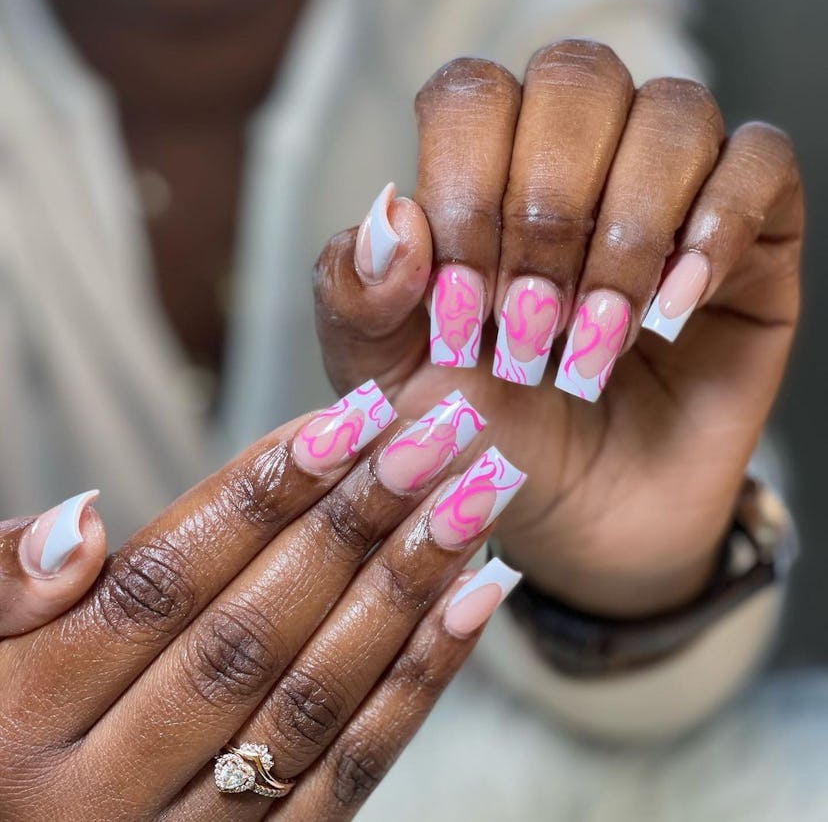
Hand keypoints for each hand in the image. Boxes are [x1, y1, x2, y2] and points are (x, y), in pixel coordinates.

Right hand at [0, 384, 522, 820]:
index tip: (349, 418)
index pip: (165, 581)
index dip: (263, 493)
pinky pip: (353, 773)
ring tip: (473, 497)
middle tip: (436, 435)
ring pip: (317, 698)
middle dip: (356, 522)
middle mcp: (103, 792)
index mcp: (20, 719)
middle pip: (254, 631)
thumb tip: (81, 522)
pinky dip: (422, 680)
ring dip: (408, 587)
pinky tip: (475, 598)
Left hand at [314, 40, 802, 616]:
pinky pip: (761, 166)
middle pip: (576, 82)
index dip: (467, 188)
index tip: (465, 307)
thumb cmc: (478, 438)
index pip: (475, 97)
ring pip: (673, 116)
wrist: (568, 516)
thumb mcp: (389, 383)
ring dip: (625, 235)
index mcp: (481, 175)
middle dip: (547, 213)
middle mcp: (577, 163)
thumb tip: (390, 214)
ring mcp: (669, 192)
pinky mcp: (751, 237)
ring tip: (597, 339)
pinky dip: (716, 229)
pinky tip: (670, 310)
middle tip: (532, 326)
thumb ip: (356, 300)